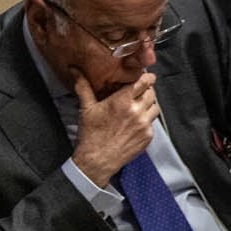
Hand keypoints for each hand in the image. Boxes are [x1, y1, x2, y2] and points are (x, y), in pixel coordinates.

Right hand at [70, 69, 158, 187]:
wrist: (97, 160)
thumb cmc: (91, 134)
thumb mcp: (86, 108)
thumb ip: (83, 87)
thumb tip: (75, 70)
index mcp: (122, 101)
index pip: (144, 81)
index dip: (146, 77)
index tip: (144, 76)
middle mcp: (136, 111)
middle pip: (152, 93)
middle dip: (146, 91)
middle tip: (138, 93)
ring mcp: (144, 124)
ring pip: (155, 107)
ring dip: (149, 105)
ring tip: (137, 107)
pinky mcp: (148, 136)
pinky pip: (152, 123)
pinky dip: (146, 120)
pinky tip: (134, 123)